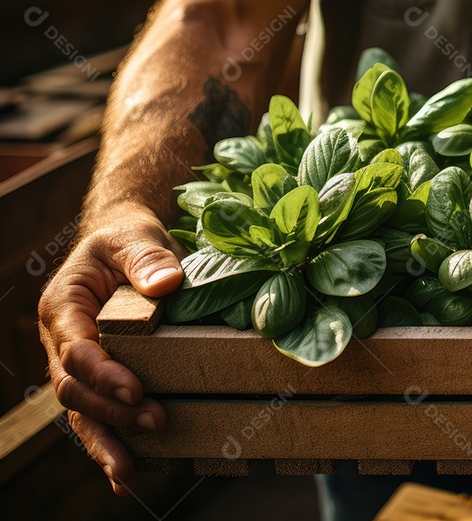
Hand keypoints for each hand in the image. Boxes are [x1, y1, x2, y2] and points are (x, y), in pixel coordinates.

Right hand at [37, 206, 184, 494]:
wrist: (123, 244)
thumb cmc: (126, 239)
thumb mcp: (135, 238)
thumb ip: (147, 258)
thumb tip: (167, 283)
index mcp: (64, 308)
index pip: (77, 349)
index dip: (102, 373)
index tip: (135, 389)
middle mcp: (63, 341)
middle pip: (76, 389)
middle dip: (112, 410)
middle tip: (157, 419)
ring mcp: (78, 363)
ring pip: (82, 411)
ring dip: (106, 439)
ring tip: (128, 472)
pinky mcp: (99, 377)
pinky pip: (98, 414)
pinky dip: (110, 443)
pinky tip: (126, 474)